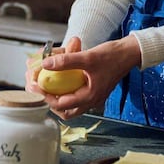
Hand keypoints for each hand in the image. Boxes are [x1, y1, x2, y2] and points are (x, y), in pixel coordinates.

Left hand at [26, 35, 140, 120]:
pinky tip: (61, 79)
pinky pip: (77, 95)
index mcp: (90, 97)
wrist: (130, 53)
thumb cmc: (112, 56)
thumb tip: (45, 64)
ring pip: (71, 105)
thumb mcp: (88, 57)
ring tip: (47, 87)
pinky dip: (67, 90)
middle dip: (50, 101)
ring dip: (58, 98)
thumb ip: (66, 61)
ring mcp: (93, 95)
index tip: (34, 85)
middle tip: (38, 89)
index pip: (61, 105)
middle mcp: (91, 100)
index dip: (45, 96)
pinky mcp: (94, 89)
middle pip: (65, 111)